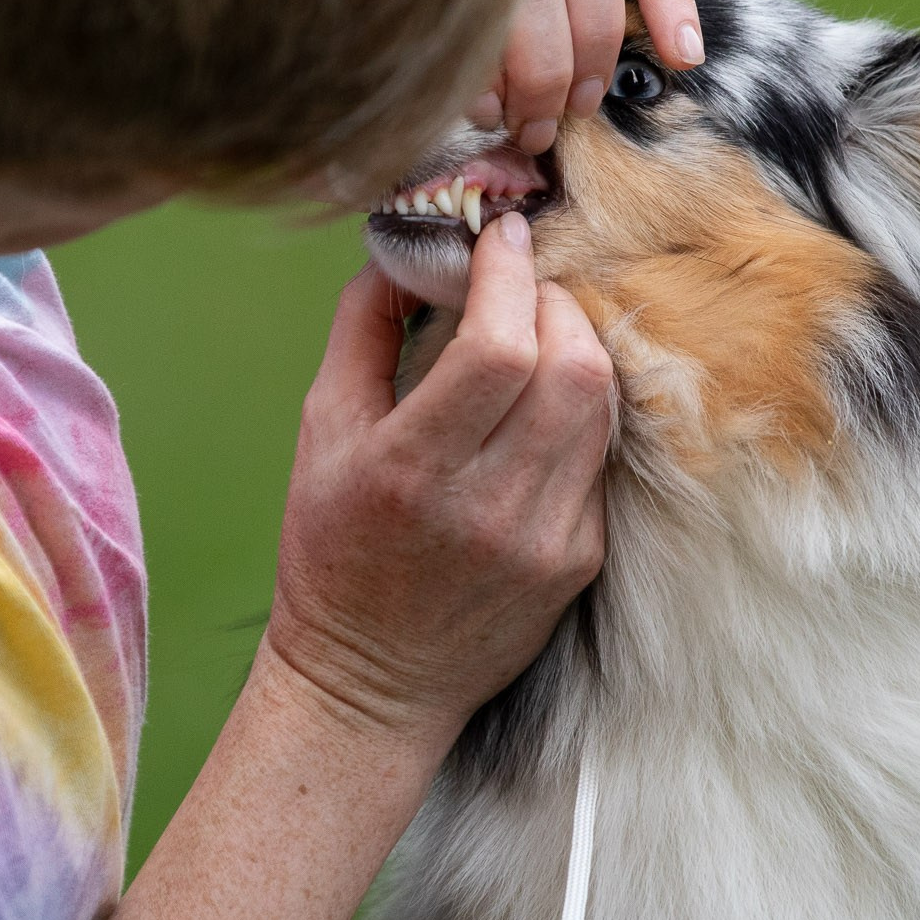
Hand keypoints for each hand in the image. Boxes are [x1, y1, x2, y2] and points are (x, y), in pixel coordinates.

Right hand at [266, 212, 612, 742]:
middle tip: (520, 287)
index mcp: (411, 468)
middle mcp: (488, 506)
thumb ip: (361, 329)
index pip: (496, 346)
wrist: (371, 681)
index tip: (501, 237)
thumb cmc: (332, 551)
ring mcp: (546, 538)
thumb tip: (406, 249)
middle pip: (570, 365)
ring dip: (575, 346)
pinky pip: (600, 454)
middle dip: (552, 300)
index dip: (508, 274)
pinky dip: (577, 410)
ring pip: (599, 403)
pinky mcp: (580, 559)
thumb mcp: (319, 432)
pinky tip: (541, 406)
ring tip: (535, 335)